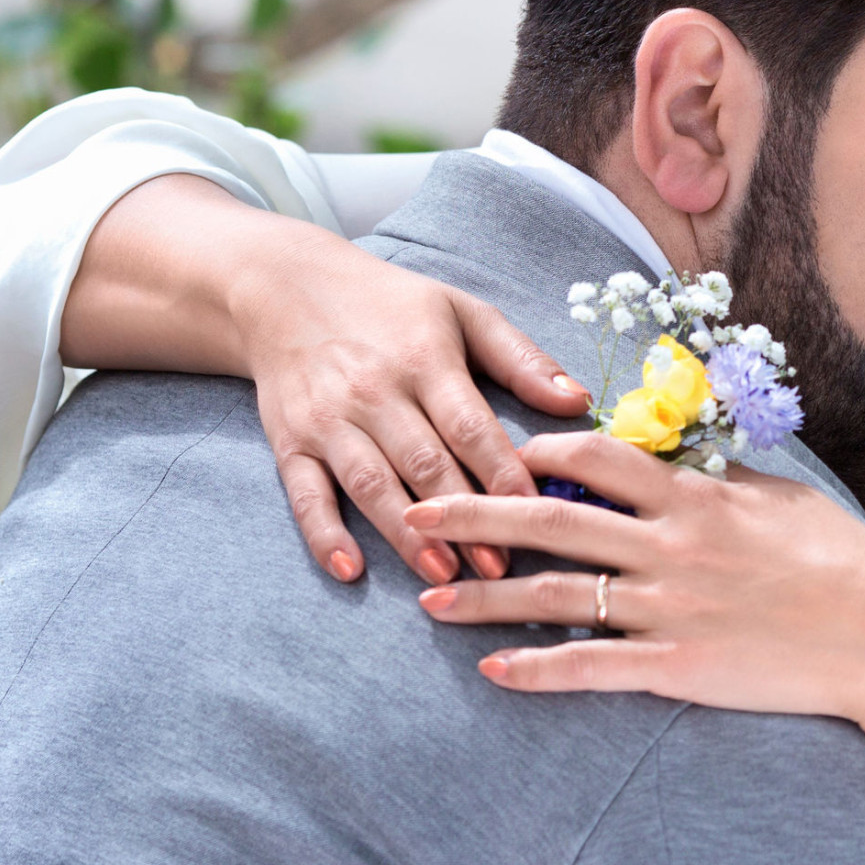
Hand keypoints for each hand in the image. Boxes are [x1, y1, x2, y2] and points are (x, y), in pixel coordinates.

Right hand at [226, 225, 590, 585]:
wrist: (286, 288)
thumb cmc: (391, 306)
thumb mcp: (463, 312)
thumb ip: (522, 359)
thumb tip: (578, 401)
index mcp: (425, 359)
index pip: (471, 426)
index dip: (503, 473)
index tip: (536, 514)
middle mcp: (375, 392)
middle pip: (424, 463)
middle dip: (465, 518)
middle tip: (500, 567)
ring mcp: (328, 420)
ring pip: (370, 485)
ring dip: (406, 535)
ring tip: (444, 576)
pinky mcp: (290, 442)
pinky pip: (305, 495)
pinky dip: (324, 534)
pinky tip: (351, 569)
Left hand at [400, 432, 864, 723]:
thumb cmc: (842, 560)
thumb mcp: (781, 498)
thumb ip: (720, 481)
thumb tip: (680, 463)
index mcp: (694, 495)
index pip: (595, 456)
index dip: (536, 451)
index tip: (496, 452)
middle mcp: (669, 544)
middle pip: (550, 518)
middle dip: (474, 512)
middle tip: (415, 510)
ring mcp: (668, 607)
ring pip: (555, 595)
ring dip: (485, 599)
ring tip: (430, 603)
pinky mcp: (676, 666)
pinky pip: (590, 667)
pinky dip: (537, 670)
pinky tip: (492, 673)